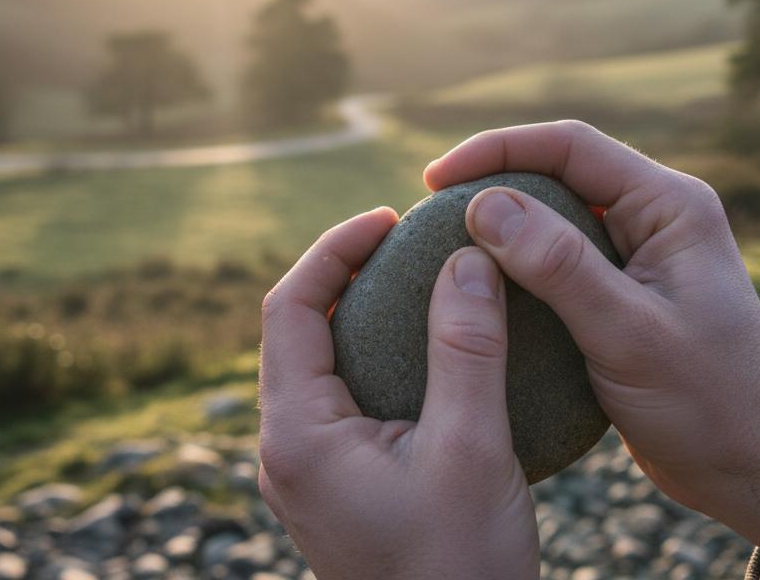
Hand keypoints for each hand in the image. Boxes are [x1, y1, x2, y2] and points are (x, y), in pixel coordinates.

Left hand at [257, 208, 538, 579]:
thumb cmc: (459, 568)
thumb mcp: (472, 450)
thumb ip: (467, 349)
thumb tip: (468, 257)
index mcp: (299, 434)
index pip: (290, 308)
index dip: (335, 248)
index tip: (391, 216)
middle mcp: (287, 450)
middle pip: (296, 331)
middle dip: (346, 274)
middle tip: (409, 241)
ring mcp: (307, 473)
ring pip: (318, 366)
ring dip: (361, 316)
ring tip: (420, 283)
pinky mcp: (335, 487)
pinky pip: (341, 399)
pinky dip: (375, 358)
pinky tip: (431, 353)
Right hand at [425, 120, 759, 554]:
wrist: (752, 468)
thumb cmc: (708, 403)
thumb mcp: (629, 333)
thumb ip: (560, 266)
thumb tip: (485, 203)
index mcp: (671, 206)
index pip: (571, 146)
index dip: (498, 150)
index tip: (434, 178)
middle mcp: (655, 219)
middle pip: (558, 173)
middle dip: (492, 183)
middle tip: (428, 213)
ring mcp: (638, 258)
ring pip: (553, 220)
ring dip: (500, 229)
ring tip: (441, 248)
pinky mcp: (622, 297)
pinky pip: (557, 266)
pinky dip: (515, 272)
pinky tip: (477, 294)